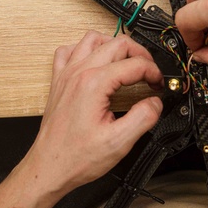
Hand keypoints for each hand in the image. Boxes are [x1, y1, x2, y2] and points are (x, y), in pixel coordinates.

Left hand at [23, 31, 163, 196]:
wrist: (49, 167)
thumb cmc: (76, 158)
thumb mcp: (119, 143)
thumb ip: (144, 118)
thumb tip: (155, 102)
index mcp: (95, 84)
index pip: (135, 64)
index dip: (154, 72)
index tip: (159, 84)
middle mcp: (79, 73)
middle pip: (117, 43)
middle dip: (140, 54)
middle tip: (150, 72)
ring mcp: (66, 74)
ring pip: (93, 39)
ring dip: (114, 45)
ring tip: (126, 61)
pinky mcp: (59, 81)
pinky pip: (69, 50)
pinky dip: (84, 50)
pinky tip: (94, 62)